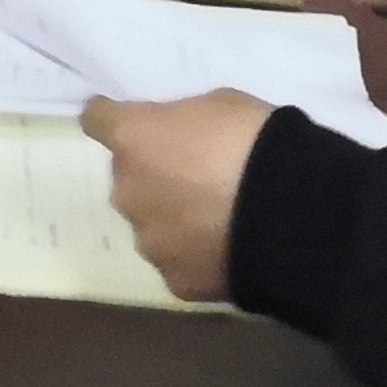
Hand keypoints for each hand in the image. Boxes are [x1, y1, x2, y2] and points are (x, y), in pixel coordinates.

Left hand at [79, 89, 273, 301]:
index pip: (96, 119)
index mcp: (133, 139)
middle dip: (152, 176)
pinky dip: (194, 254)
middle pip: (128, 178)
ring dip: (171, 218)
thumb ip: (181, 123)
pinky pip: (177, 261)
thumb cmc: (253, 141)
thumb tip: (177, 140)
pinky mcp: (174, 281)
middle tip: (196, 177)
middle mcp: (127, 192)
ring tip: (217, 220)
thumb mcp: (217, 105)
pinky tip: (226, 249)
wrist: (290, 214)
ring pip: (150, 223)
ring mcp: (149, 241)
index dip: (111, 119)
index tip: (130, 123)